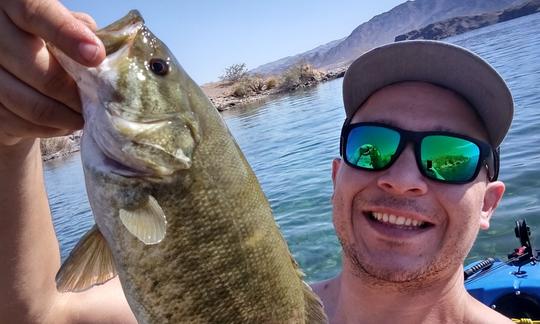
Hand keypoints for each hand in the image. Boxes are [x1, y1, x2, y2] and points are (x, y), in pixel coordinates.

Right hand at [0, 0, 104, 146]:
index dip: (65, 33)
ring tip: (83, 116)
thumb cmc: (49, 47)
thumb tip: (102, 48)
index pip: (34, 11)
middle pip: (34, 65)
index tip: (96, 55)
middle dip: (72, 91)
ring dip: (65, 116)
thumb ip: (80, 30)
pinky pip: (20, 123)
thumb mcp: (65, 29)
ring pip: (29, 102)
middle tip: (95, 102)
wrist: (15, 77)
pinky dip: (50, 128)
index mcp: (11, 4)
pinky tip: (64, 122)